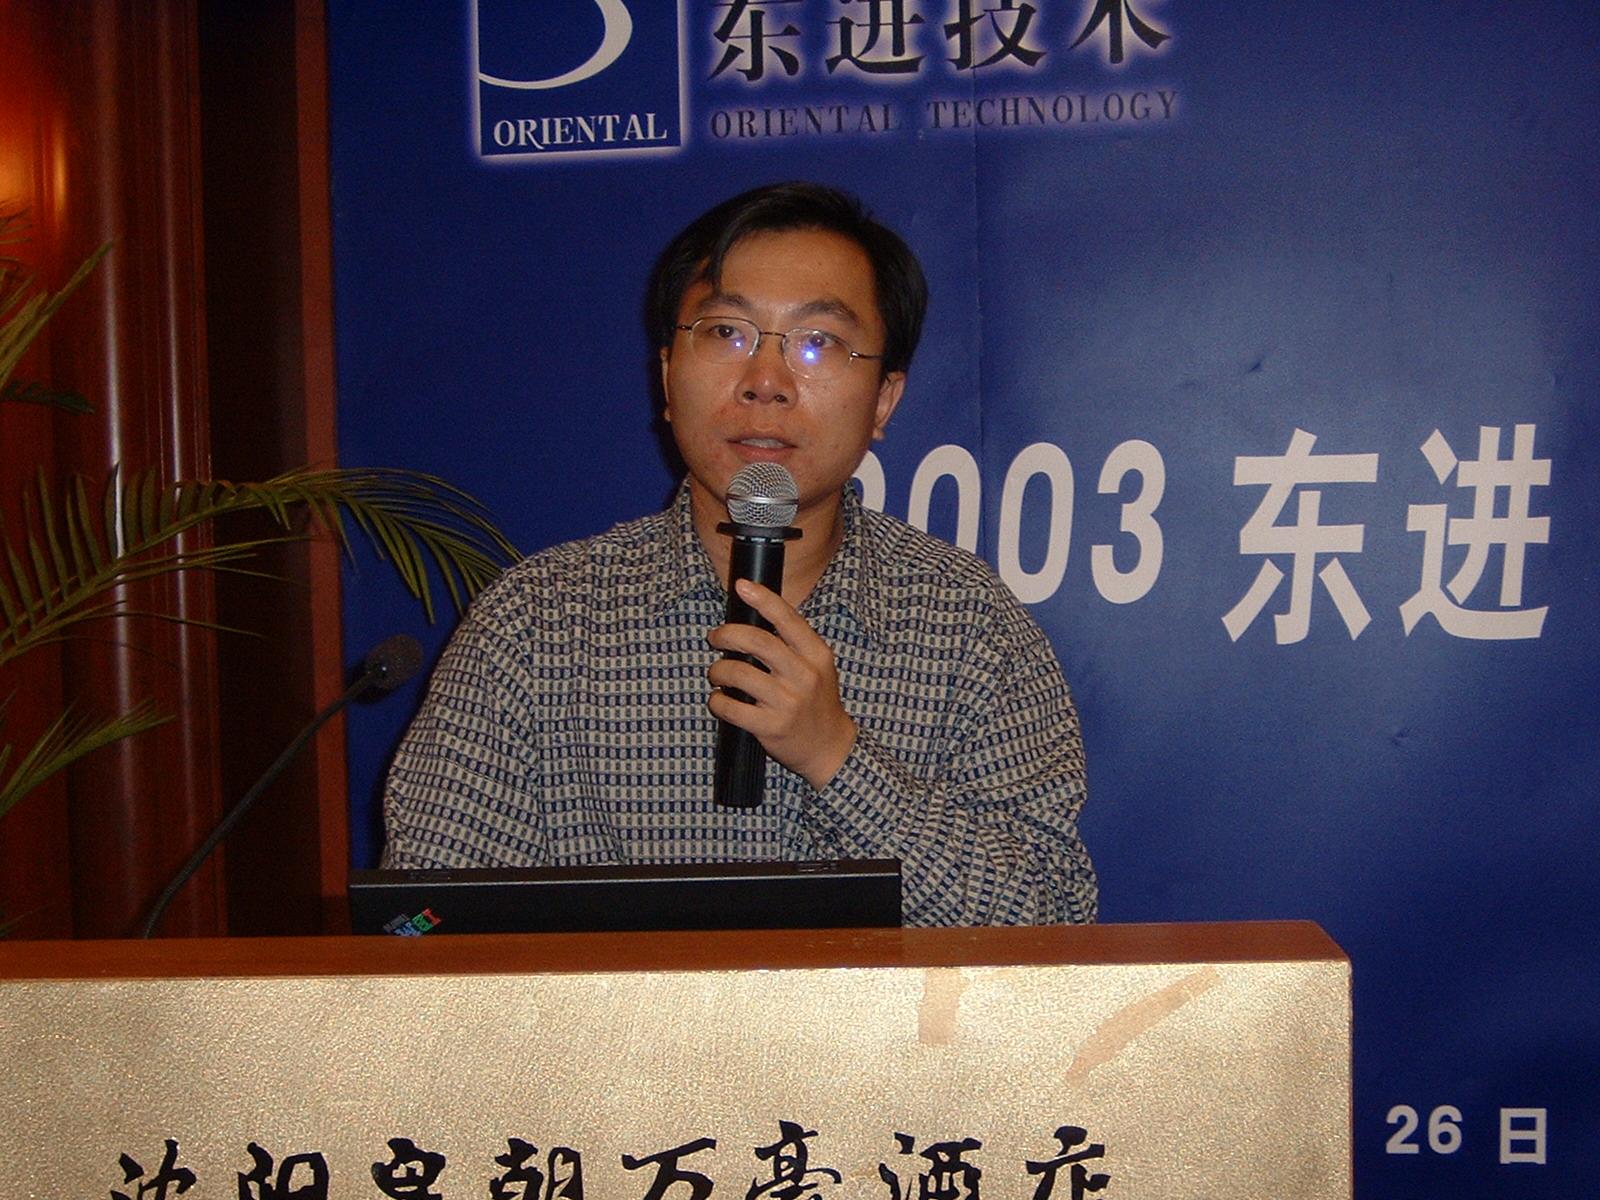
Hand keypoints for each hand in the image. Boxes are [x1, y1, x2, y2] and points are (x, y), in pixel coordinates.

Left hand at [706, 579, 857, 789]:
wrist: (829, 747)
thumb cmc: (817, 701)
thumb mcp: (817, 667)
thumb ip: (793, 644)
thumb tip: (754, 616)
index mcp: (817, 655)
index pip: (788, 619)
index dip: (763, 599)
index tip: (742, 585)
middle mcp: (804, 676)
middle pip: (757, 642)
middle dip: (727, 634)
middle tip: (716, 637)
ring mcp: (787, 702)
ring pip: (738, 673)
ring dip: (718, 670)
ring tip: (717, 673)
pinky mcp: (770, 727)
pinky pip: (731, 707)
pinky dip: (717, 701)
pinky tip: (720, 700)